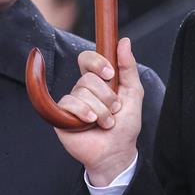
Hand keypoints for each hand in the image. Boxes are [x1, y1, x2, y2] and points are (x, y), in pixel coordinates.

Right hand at [55, 37, 143, 185]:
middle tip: (114, 110)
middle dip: (106, 96)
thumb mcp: (133, 93)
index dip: (97, 62)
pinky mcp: (61, 116)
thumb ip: (128, 67)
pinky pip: (69, 103)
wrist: (116, 153)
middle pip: (88, 78)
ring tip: (106, 122)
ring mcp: (71, 103)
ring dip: (101, 110)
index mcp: (97, 81)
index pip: (87, 59)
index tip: (109, 74)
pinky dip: (84, 112)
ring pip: (82, 92)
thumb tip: (124, 41)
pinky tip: (91, 122)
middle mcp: (82, 90)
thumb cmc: (125, 125)